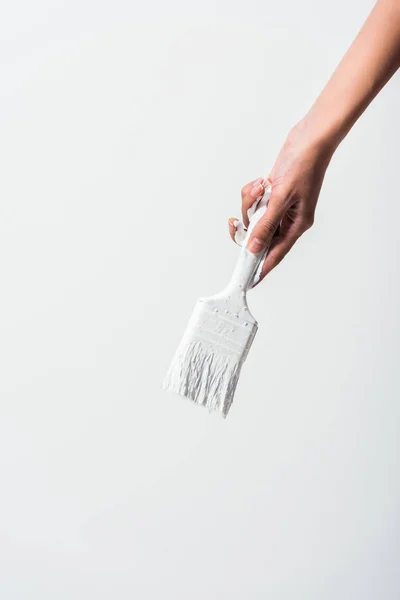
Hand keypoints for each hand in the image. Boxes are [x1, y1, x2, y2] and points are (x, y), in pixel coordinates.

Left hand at [228, 120, 334, 283]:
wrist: (309, 138)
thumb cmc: (304, 165)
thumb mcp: (282, 198)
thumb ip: (266, 224)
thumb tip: (254, 247)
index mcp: (297, 225)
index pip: (276, 253)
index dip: (262, 268)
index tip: (249, 281)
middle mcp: (288, 219)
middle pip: (260, 235)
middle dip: (248, 225)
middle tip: (235, 223)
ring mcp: (280, 206)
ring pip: (254, 216)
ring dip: (251, 203)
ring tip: (261, 188)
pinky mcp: (272, 194)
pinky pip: (254, 202)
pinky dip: (252, 193)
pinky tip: (262, 182)